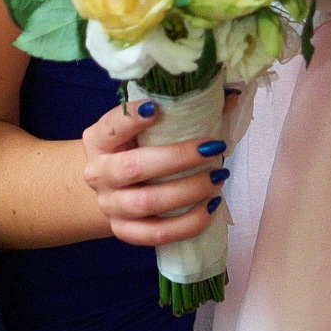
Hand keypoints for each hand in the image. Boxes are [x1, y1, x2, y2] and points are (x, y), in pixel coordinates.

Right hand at [82, 99, 229, 246]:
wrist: (112, 190)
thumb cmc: (137, 150)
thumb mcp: (147, 129)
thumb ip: (182, 111)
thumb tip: (232, 97)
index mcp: (99, 140)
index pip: (111, 127)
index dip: (130, 118)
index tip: (156, 108)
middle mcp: (98, 173)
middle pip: (134, 168)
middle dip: (178, 158)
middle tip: (213, 147)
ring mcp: (110, 206)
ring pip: (147, 203)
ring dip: (188, 190)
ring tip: (218, 177)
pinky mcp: (124, 231)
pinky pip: (157, 234)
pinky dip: (187, 224)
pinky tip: (211, 208)